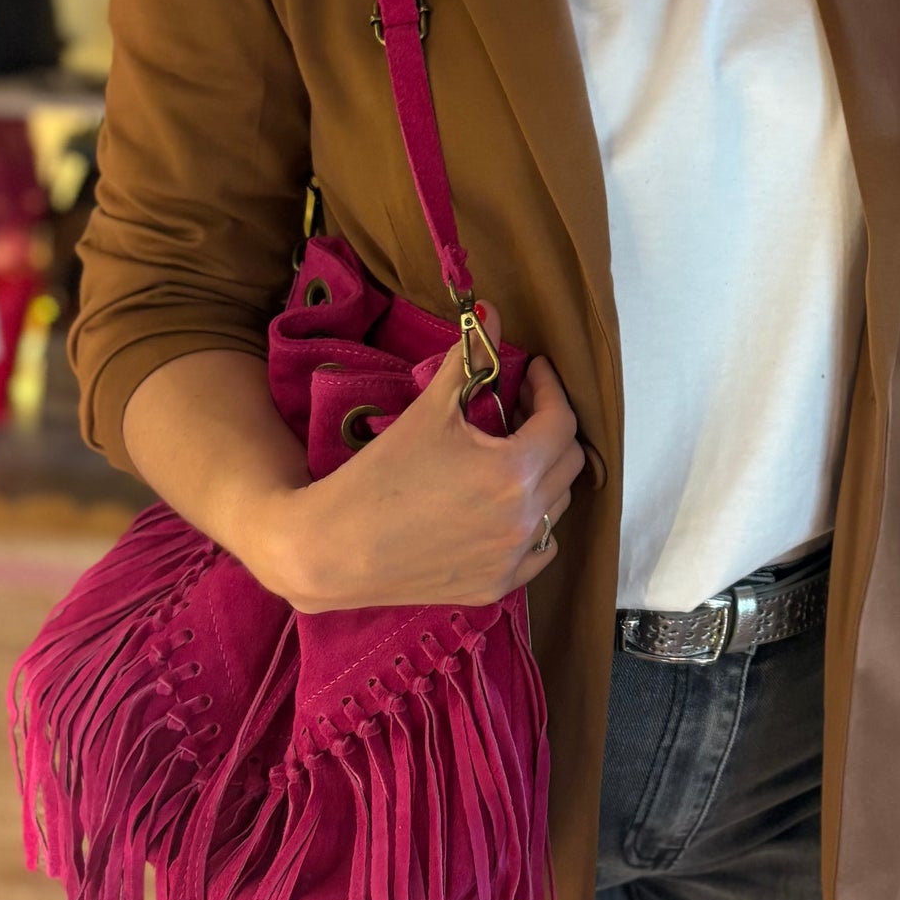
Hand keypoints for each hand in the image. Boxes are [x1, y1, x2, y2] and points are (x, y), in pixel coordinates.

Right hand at [255, 318, 585, 613]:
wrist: (332, 548)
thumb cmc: (378, 474)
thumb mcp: (428, 409)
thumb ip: (469, 360)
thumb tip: (490, 314)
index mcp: (514, 471)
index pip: (561, 421)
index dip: (550, 390)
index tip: (532, 374)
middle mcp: (525, 519)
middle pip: (567, 462)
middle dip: (549, 428)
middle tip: (519, 408)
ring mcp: (514, 558)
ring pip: (558, 506)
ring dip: (544, 475)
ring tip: (511, 455)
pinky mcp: (497, 585)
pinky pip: (540, 549)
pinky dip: (533, 524)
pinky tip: (504, 507)